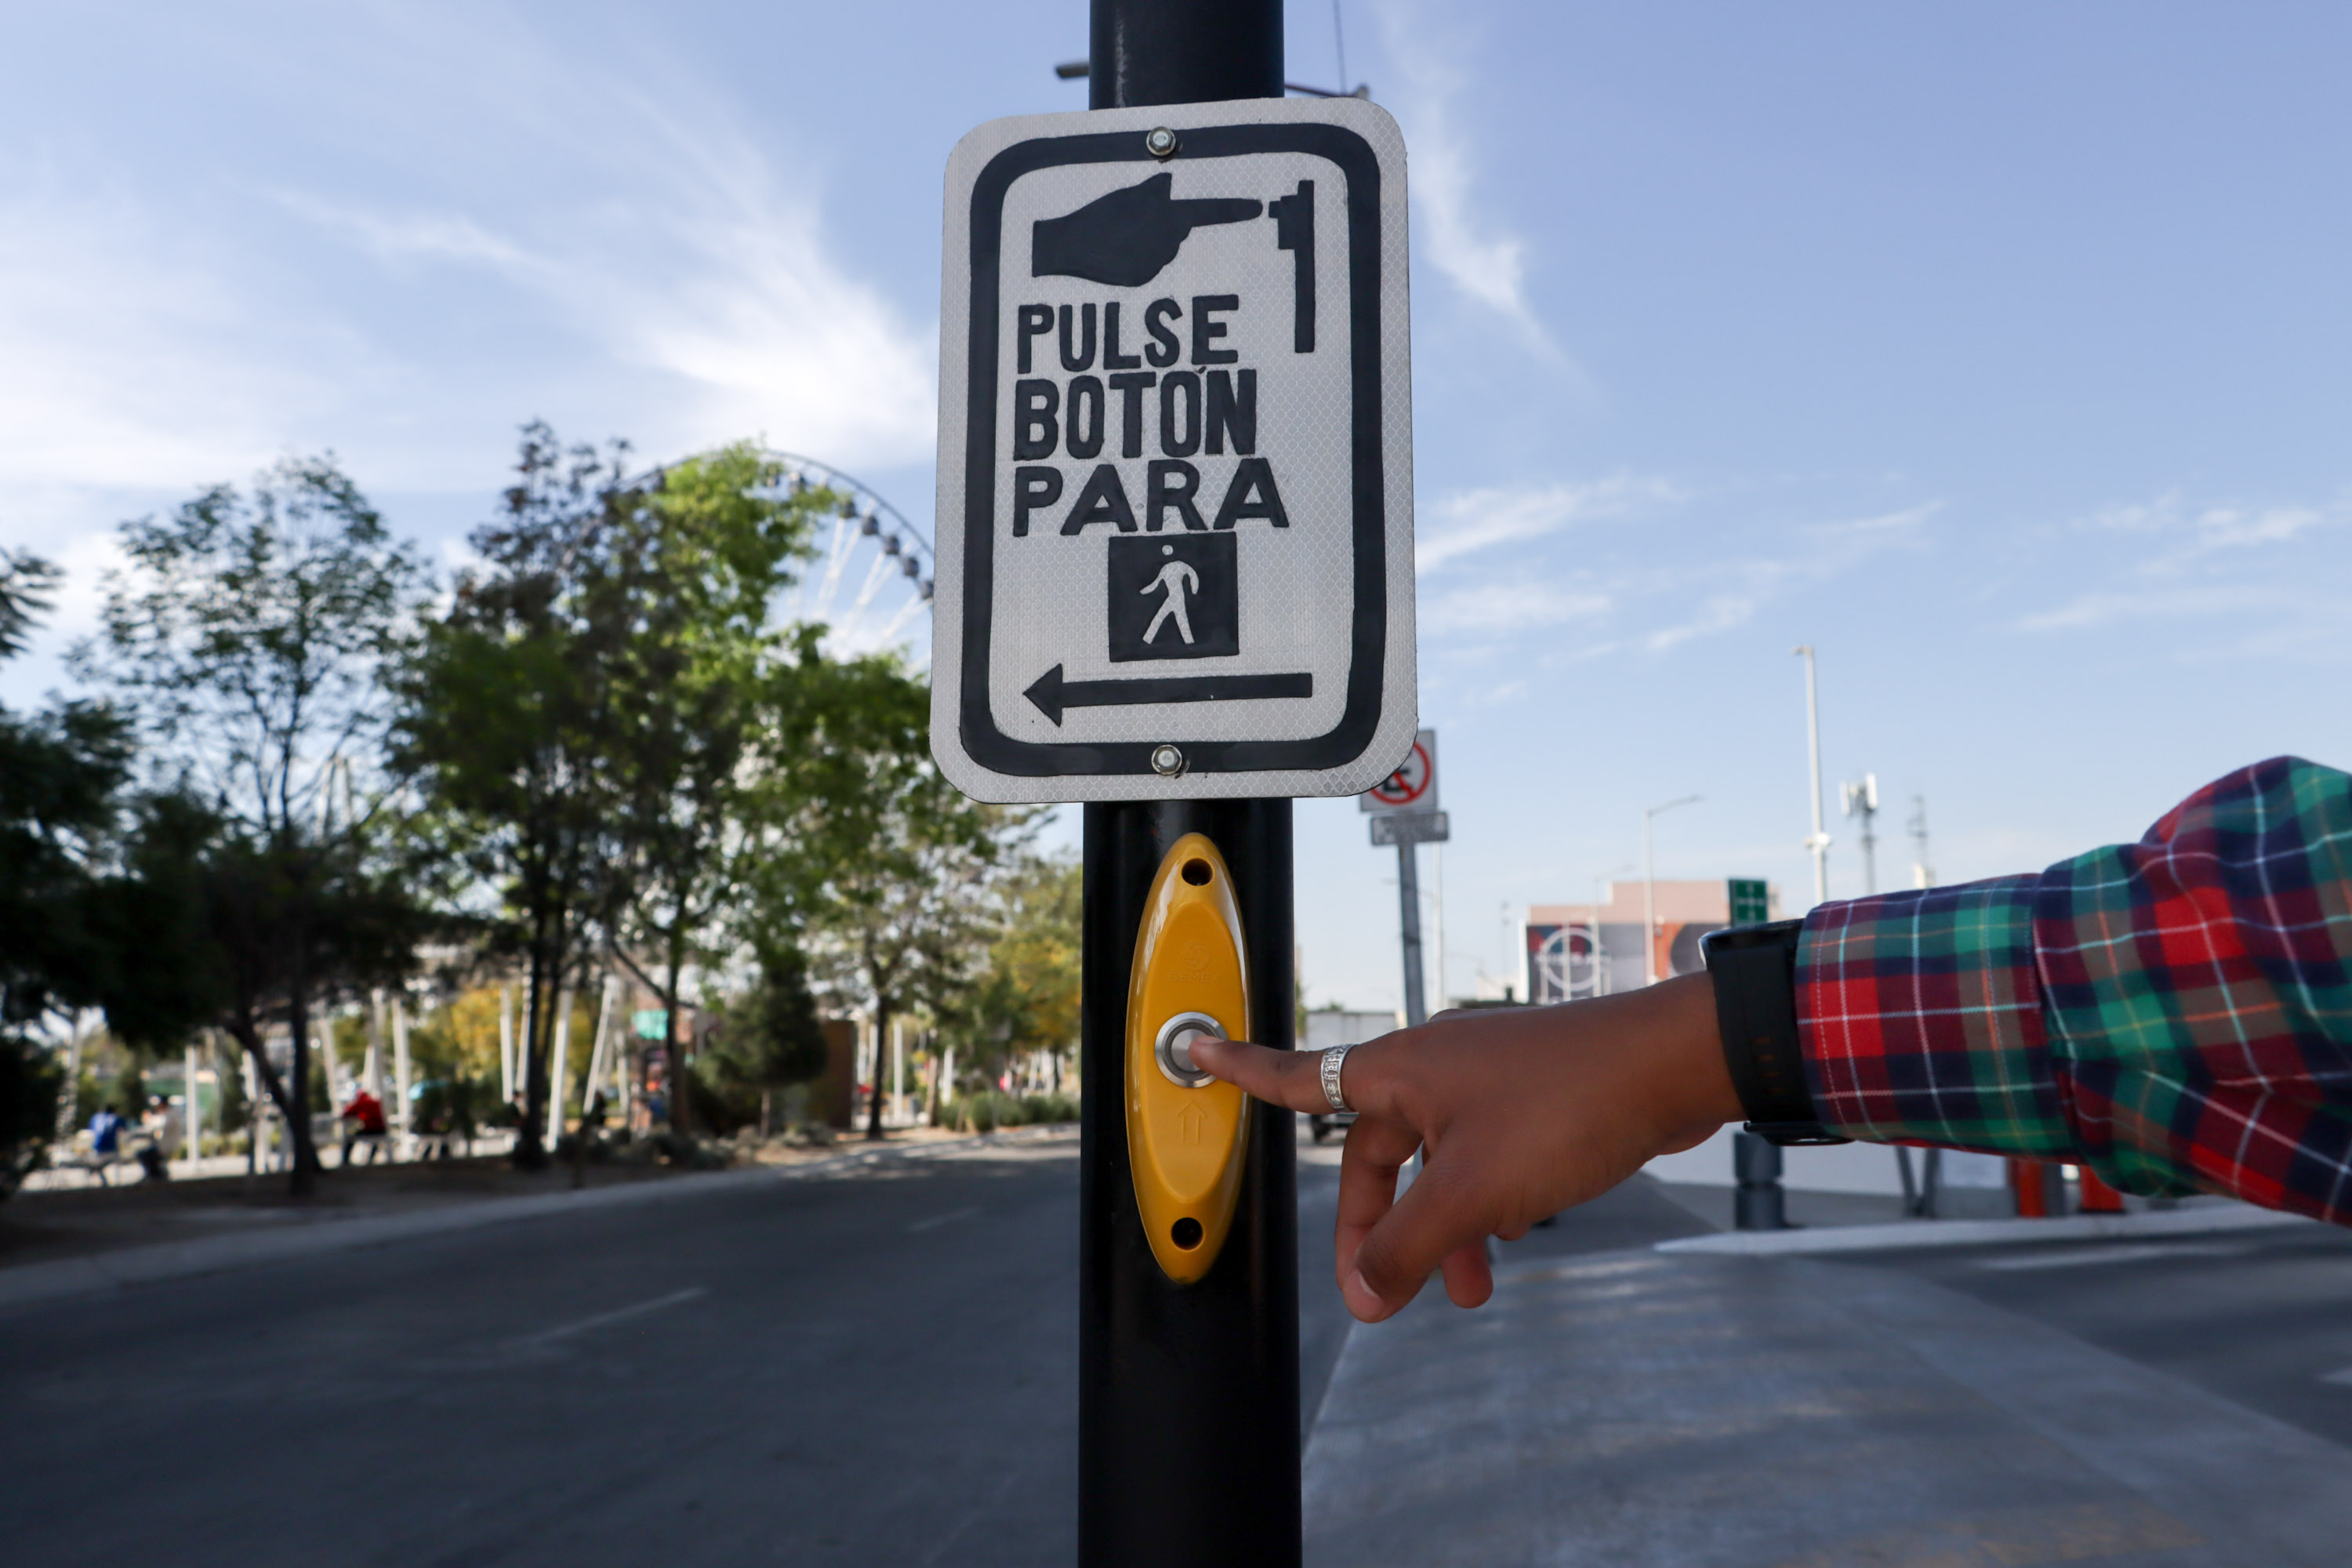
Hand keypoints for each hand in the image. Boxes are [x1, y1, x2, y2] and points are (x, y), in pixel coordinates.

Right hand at [1187, 973, 1739, 1322]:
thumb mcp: (1475, 1193)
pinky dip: (1483, 1203)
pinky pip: (1482, 1155)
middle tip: (1385, 1293)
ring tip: (1469, 1290)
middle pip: (1375, 1153)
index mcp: (1401, 1072)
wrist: (1672, 1066)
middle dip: (1380, 1227)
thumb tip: (1365, 1292)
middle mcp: (1435, 1068)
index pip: (1298, 1076)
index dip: (1242, 1073)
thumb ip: (1410, 1246)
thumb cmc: (1570, 1106)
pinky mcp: (1532, 1094)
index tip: (1195, 1050)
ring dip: (1441, 1228)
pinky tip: (1512, 1238)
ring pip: (1435, 1162)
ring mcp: (1486, 1079)